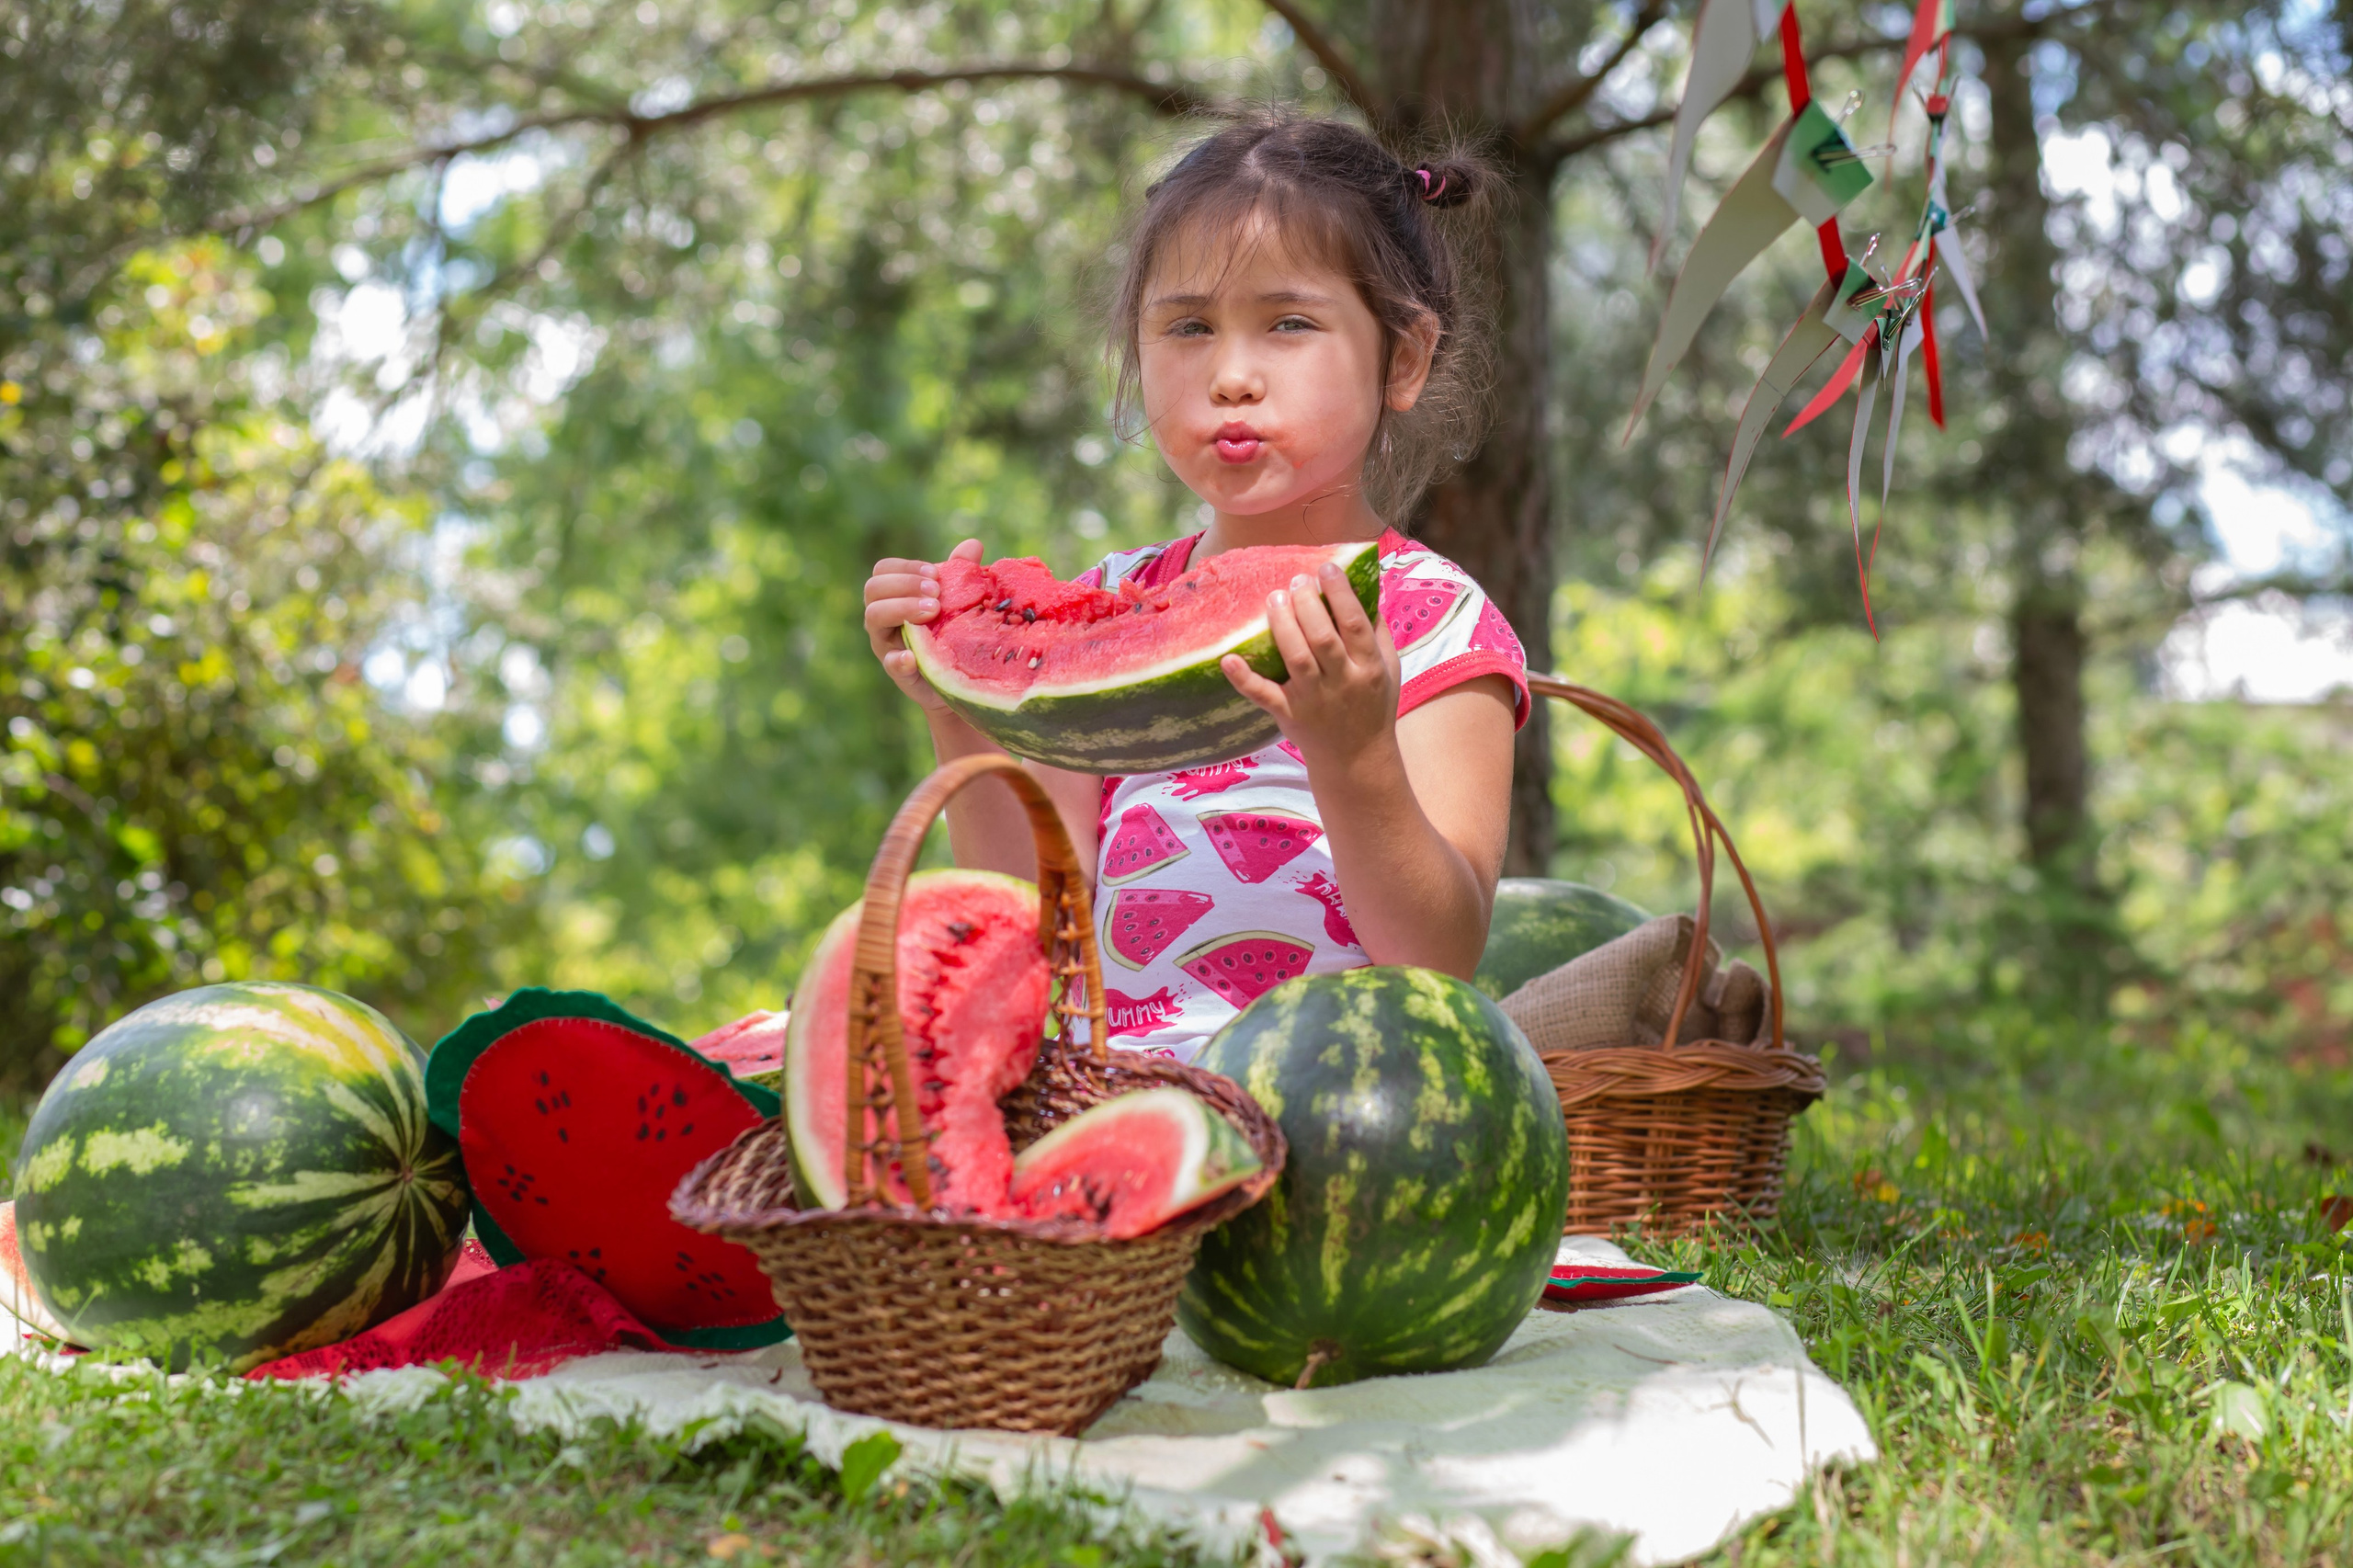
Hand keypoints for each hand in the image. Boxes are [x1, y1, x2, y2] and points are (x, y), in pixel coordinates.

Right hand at [865, 537, 980, 712]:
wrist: (959, 677)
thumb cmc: (952, 631)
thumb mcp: (958, 600)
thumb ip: (961, 573)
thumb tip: (973, 544)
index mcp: (894, 595)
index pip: (883, 570)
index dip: (905, 568)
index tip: (934, 574)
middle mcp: (883, 618)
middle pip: (873, 589)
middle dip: (904, 585)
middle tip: (936, 594)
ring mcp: (886, 644)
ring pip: (873, 618)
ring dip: (901, 609)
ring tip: (932, 612)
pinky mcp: (898, 672)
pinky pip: (889, 663)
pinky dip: (899, 658)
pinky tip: (913, 656)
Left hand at [1221, 560, 1400, 766]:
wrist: (1357, 759)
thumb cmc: (1372, 705)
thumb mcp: (1388, 669)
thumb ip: (1377, 632)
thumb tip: (1365, 588)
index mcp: (1369, 667)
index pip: (1355, 624)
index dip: (1341, 593)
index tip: (1326, 568)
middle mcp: (1342, 682)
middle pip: (1323, 638)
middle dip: (1307, 605)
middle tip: (1296, 581)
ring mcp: (1313, 699)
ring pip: (1296, 659)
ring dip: (1283, 626)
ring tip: (1273, 597)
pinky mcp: (1288, 714)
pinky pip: (1264, 695)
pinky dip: (1244, 679)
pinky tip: (1228, 659)